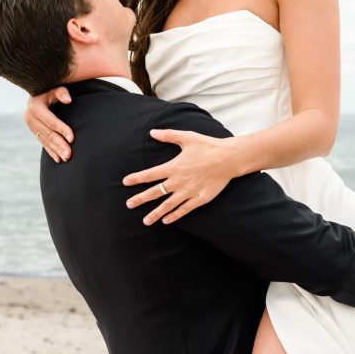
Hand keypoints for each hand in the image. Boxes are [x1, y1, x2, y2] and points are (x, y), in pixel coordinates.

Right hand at [24, 88, 74, 162]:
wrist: (36, 93)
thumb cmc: (49, 89)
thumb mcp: (54, 88)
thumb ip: (61, 92)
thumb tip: (68, 100)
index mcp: (35, 107)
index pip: (51, 121)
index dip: (62, 130)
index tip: (72, 138)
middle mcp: (30, 117)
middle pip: (48, 133)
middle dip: (59, 144)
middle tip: (69, 155)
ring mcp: (30, 125)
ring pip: (45, 140)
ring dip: (56, 150)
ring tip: (67, 158)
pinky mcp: (32, 131)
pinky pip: (42, 142)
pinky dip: (50, 151)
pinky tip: (58, 159)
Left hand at [123, 129, 237, 224]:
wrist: (229, 158)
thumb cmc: (208, 146)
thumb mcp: (187, 137)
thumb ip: (168, 135)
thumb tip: (152, 132)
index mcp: (174, 166)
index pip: (150, 174)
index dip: (137, 178)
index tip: (126, 182)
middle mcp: (179, 181)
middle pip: (156, 192)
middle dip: (141, 199)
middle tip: (129, 205)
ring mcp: (189, 191)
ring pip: (168, 205)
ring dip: (156, 213)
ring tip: (145, 221)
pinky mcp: (200, 198)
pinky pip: (184, 209)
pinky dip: (175, 215)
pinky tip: (167, 221)